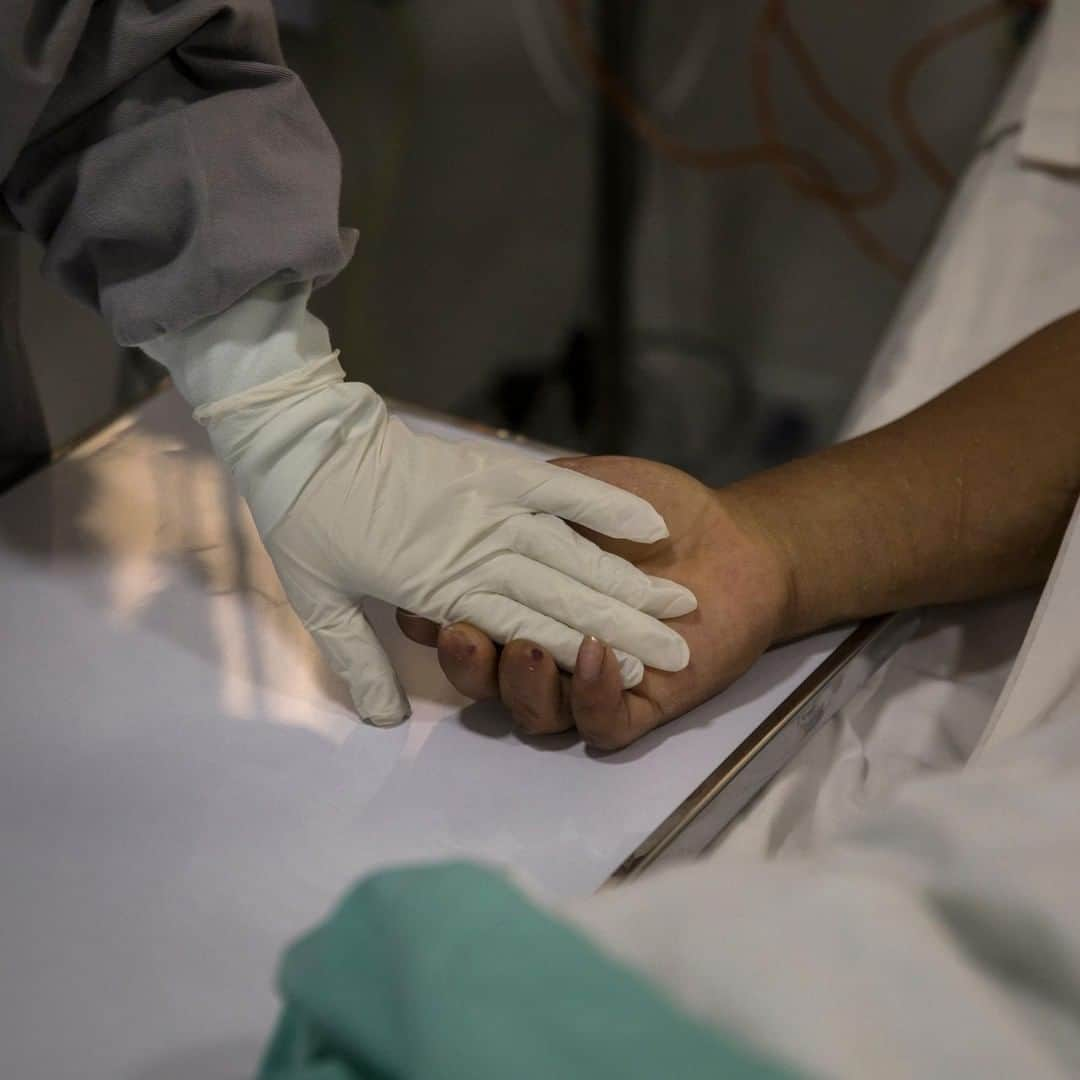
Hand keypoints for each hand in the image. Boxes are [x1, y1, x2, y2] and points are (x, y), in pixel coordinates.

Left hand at [197, 358, 698, 725]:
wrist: (298, 433)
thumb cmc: (303, 518)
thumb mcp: (316, 598)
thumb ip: (358, 658)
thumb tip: (383, 720)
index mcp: (438, 590)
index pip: (525, 634)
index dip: (579, 660)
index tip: (632, 682)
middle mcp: (476, 553)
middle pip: (563, 600)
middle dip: (625, 629)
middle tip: (680, 650)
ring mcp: (489, 507)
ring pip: (572, 555)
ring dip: (627, 582)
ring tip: (678, 603)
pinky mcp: (494, 465)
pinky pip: (559, 489)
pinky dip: (604, 507)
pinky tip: (647, 527)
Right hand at [398, 456, 792, 748]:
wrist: (735, 538)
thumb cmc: (658, 510)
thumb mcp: (587, 484)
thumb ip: (537, 494)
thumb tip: (475, 499)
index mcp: (521, 600)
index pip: (465, 620)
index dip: (436, 621)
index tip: (420, 603)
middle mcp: (545, 648)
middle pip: (486, 677)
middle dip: (468, 662)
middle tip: (464, 635)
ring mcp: (588, 682)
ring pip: (535, 711)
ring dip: (524, 684)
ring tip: (532, 648)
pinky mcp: (637, 706)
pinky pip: (602, 724)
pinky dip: (593, 697)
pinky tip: (599, 655)